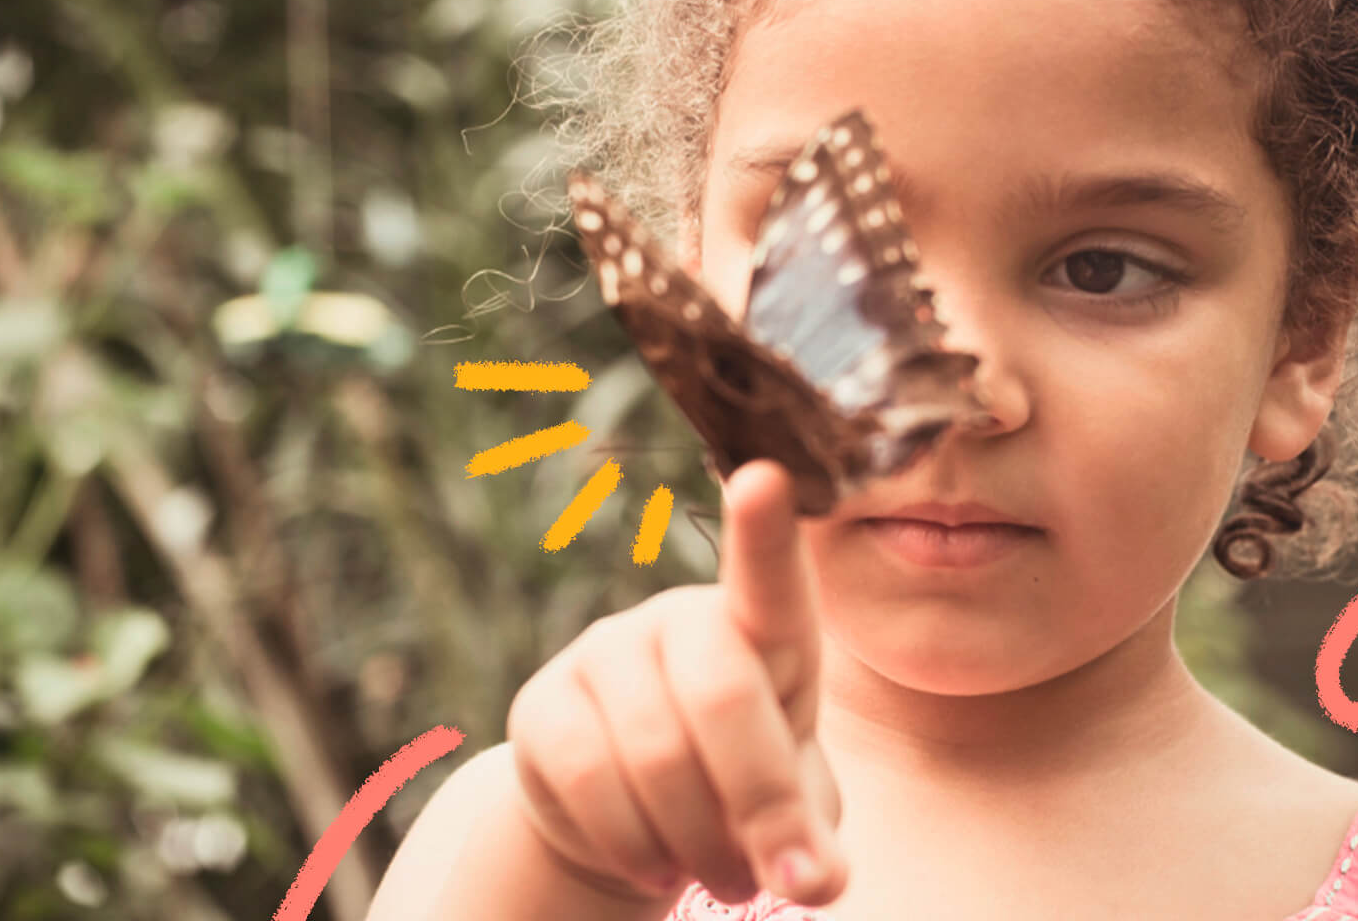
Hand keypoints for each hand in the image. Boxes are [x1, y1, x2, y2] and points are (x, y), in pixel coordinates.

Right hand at [506, 460, 846, 906]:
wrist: (635, 819)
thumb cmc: (739, 786)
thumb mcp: (794, 807)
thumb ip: (811, 836)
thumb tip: (816, 882)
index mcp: (763, 627)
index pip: (768, 577)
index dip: (764, 529)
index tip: (764, 476)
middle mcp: (679, 618)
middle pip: (723, 697)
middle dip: (758, 804)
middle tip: (770, 883)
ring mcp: (604, 652)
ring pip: (658, 755)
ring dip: (699, 845)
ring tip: (721, 880)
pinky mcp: (542, 703)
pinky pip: (590, 779)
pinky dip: (634, 846)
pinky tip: (655, 867)